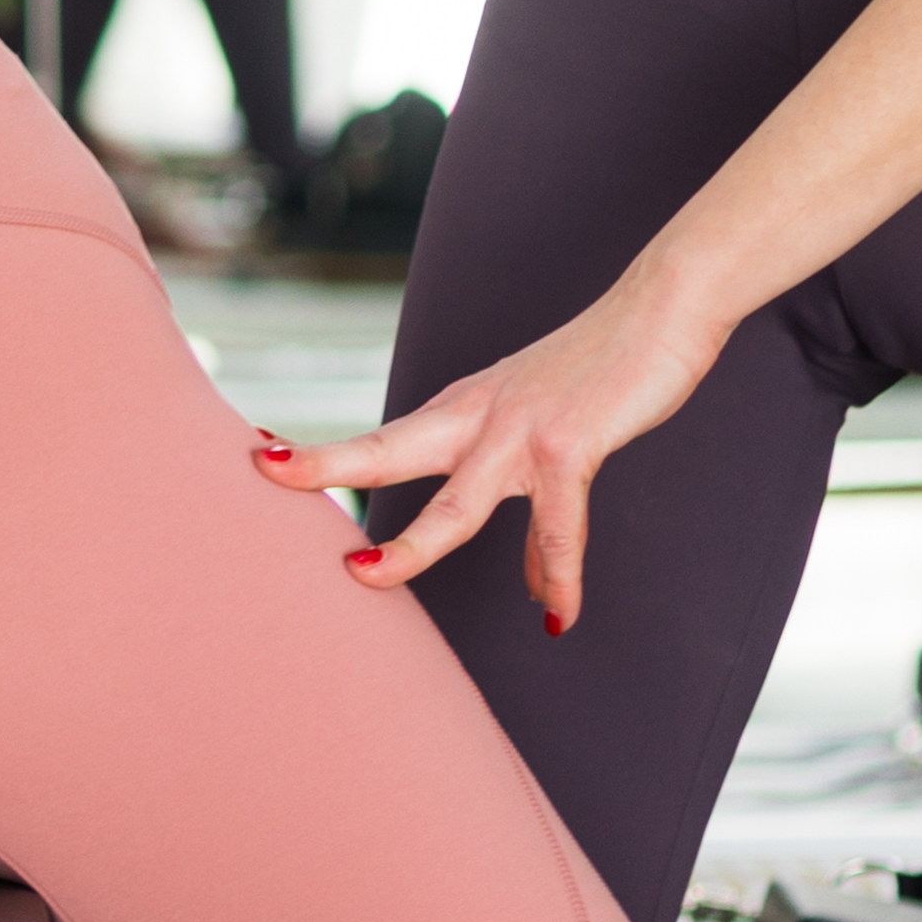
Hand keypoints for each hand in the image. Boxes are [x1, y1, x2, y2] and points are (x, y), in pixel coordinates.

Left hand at [252, 253, 729, 633]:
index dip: (325, 456)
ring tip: (367, 576)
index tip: (262, 460)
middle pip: (385, 450)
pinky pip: (556, 526)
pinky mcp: (568, 444)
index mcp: (463, 413)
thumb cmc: (601, 374)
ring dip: (409, 543)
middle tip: (265, 474)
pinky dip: (557, 573)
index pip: (382, 441)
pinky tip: (557, 612)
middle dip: (324, 468)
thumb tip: (532, 588)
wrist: (658, 310)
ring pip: (453, 502)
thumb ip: (531, 512)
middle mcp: (478, 418)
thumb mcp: (549, 442)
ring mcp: (519, 431)